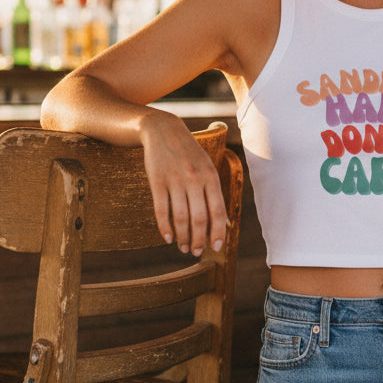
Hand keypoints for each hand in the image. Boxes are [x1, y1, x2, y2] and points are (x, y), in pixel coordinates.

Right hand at [140, 112, 227, 256]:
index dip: (217, 232)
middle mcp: (194, 179)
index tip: (216, 248)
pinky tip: (168, 238)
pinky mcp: (157, 181)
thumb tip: (226, 224)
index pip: (217, 211)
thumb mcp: (207, 169)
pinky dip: (165, 227)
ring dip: (183, 237)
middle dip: (199, 240)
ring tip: (183, 247)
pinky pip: (161, 209)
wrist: (163, 130)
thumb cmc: (190, 154)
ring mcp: (175, 180)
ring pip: (180, 217)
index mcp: (211, 176)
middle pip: (199, 218)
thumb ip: (215, 195)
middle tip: (196, 252)